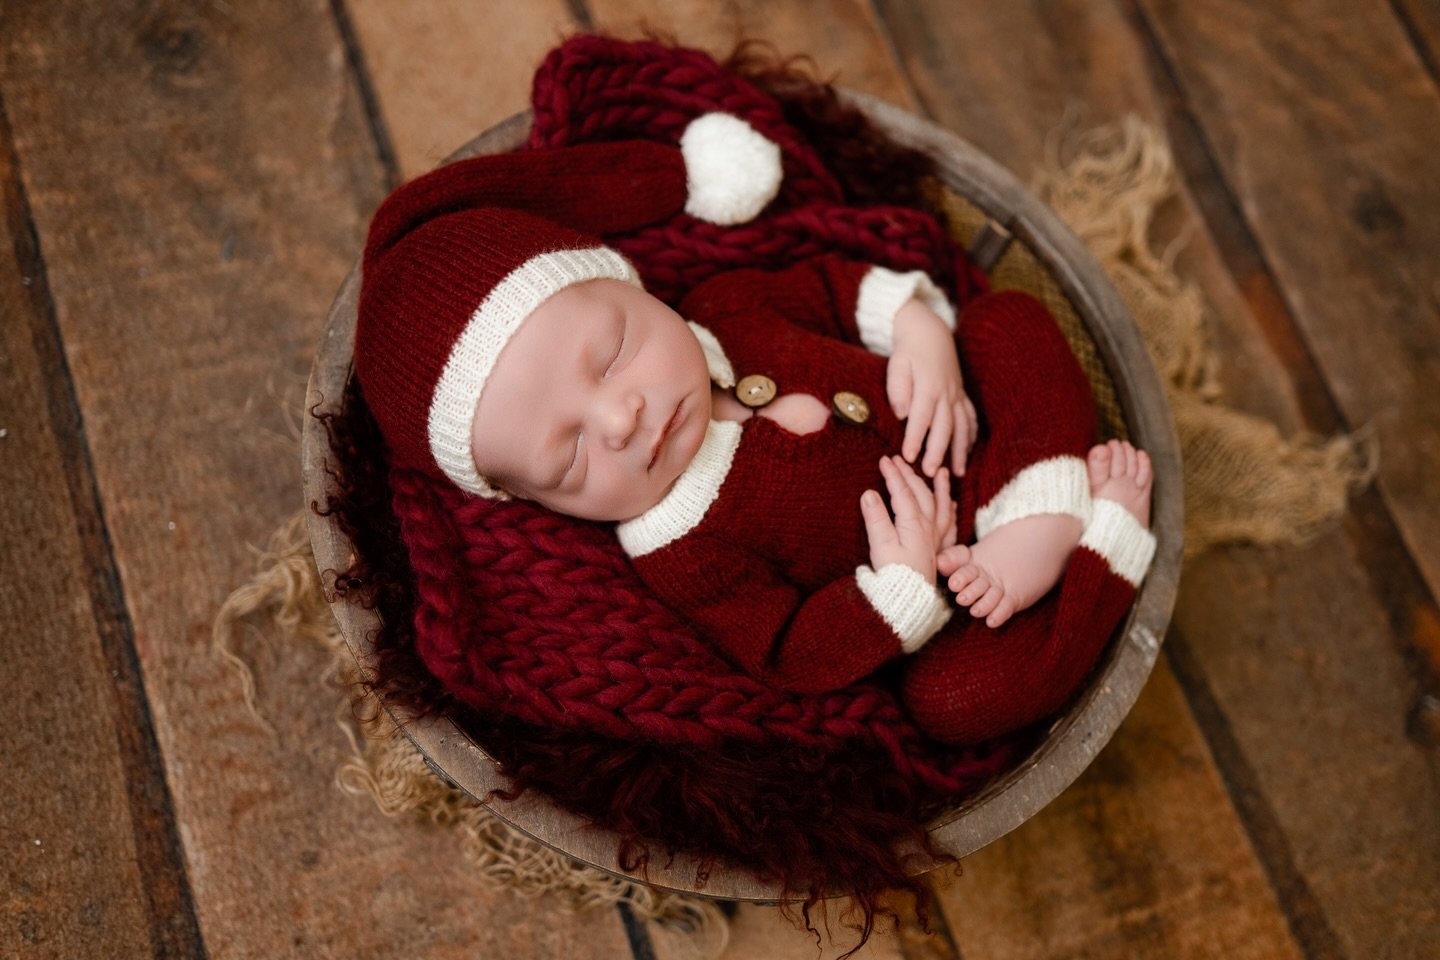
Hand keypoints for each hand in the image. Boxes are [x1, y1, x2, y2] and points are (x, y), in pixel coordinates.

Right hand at [860, 456, 956, 580]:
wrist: (909, 602)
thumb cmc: (894, 576)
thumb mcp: (881, 546)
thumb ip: (876, 518)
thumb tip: (869, 493)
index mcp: (913, 524)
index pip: (902, 492)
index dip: (893, 474)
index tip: (884, 459)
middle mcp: (928, 528)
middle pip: (920, 494)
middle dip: (910, 475)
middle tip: (900, 460)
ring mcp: (935, 539)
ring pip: (940, 506)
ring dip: (939, 488)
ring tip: (940, 472)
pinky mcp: (937, 550)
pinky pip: (949, 524)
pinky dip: (950, 510)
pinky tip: (950, 505)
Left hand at [887, 298, 978, 476]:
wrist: (929, 331)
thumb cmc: (908, 350)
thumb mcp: (897, 363)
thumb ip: (898, 388)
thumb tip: (901, 413)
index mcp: (929, 386)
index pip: (921, 417)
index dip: (915, 438)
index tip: (909, 457)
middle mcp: (947, 393)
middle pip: (944, 427)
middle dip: (937, 451)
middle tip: (929, 472)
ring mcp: (957, 394)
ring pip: (962, 426)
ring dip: (960, 451)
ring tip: (957, 473)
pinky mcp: (962, 395)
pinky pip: (970, 418)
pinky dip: (971, 437)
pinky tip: (967, 452)